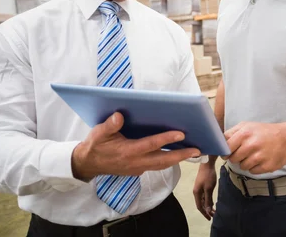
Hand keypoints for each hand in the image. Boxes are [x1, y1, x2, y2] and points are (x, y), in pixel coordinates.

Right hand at [71, 112, 199, 179]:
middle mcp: (135, 162)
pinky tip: (176, 153)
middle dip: (181, 155)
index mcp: (128, 151)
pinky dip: (168, 160)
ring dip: (178, 158)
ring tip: (193, 151)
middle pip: (163, 160)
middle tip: (198, 150)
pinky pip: (156, 165)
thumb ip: (109, 126)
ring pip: (162, 164)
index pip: (151, 144)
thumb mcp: (98, 133)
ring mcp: (137, 168)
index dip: (166, 139)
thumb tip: (119, 116)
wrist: (87, 164)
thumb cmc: (95, 145)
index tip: (181, 133)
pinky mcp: (138, 170)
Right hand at [193, 163, 216, 219]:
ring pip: (203, 200)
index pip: (199, 206)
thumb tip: (207, 210)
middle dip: (206, 210)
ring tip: (214, 211)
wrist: (207, 163)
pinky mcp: (202, 185)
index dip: (204, 213)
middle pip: (201, 204)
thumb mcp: (209, 189)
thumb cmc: (208, 176)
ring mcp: (199, 188)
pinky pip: (204, 196)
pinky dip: (208, 200)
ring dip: (208, 206)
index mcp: (197, 193)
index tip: (210, 218)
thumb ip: (208, 199)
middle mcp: (196, 192)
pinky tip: (212, 202)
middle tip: (214, 215)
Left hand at [224, 122, 285, 174]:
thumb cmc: (263, 131)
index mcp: (245, 133)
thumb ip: (231, 133)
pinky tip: (260, 160)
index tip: (228, 153)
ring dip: (246, 163)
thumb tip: (218, 143)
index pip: (226, 148)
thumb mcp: (247, 126)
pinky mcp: (267, 166)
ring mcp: (260, 156)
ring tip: (254, 155)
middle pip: (233, 159)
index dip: (225, 152)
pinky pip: (253, 172)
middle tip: (244, 152)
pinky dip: (255, 168)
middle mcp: (251, 145)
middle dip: (236, 157)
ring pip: (242, 166)